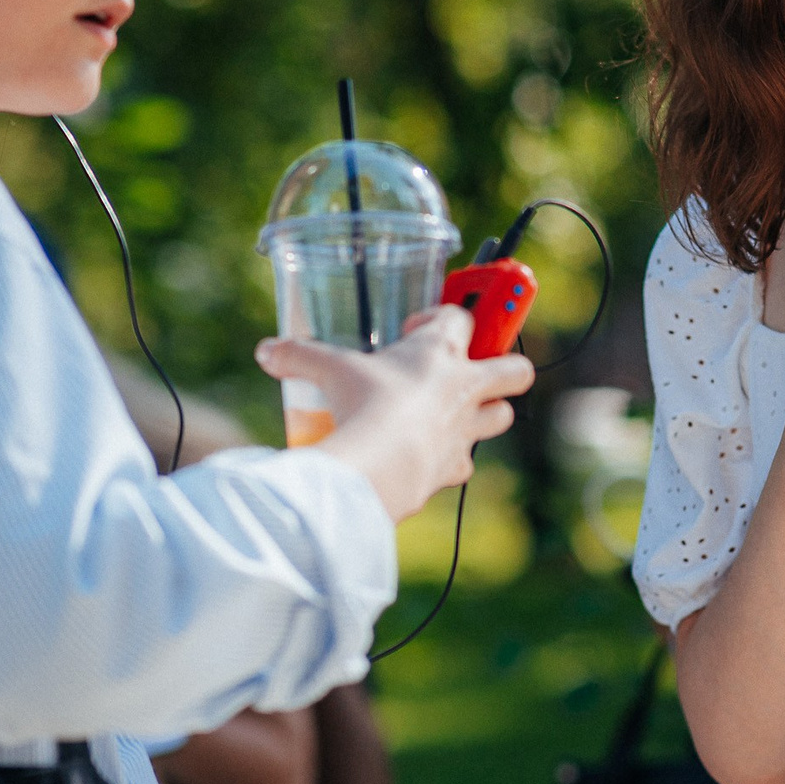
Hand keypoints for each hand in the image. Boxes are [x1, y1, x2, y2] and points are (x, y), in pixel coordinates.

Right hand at [257, 306, 533, 518]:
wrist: (378, 467)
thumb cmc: (362, 404)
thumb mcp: (327, 370)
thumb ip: (298, 356)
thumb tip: (267, 351)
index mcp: (439, 352)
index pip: (461, 317)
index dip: (443, 316)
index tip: (415, 328)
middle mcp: (464, 387)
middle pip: (517, 369)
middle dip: (507, 366)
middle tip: (476, 368)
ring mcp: (466, 429)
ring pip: (504, 416)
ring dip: (489, 413)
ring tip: (458, 412)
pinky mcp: (456, 467)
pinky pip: (467, 461)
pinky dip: (453, 459)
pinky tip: (428, 457)